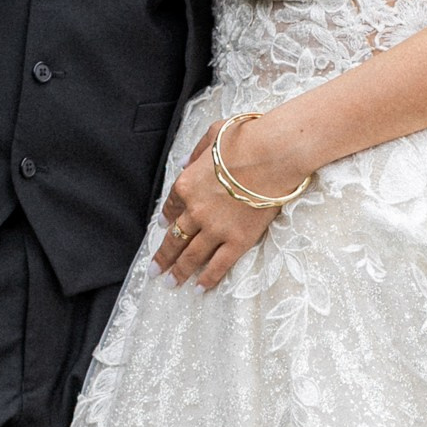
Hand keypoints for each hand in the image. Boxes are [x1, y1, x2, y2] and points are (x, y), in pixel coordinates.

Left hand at [152, 120, 297, 290]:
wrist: (273, 154)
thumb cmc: (246, 140)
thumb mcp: (212, 136)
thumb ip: (195, 152)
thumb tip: (183, 163)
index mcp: (186, 185)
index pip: (171, 208)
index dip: (166, 219)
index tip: (164, 227)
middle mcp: (195, 211)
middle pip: (175, 238)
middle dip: (163, 256)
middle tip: (154, 271)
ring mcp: (215, 229)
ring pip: (191, 256)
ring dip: (179, 271)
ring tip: (170, 284)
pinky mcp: (238, 241)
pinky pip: (219, 265)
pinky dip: (207, 279)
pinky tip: (198, 289)